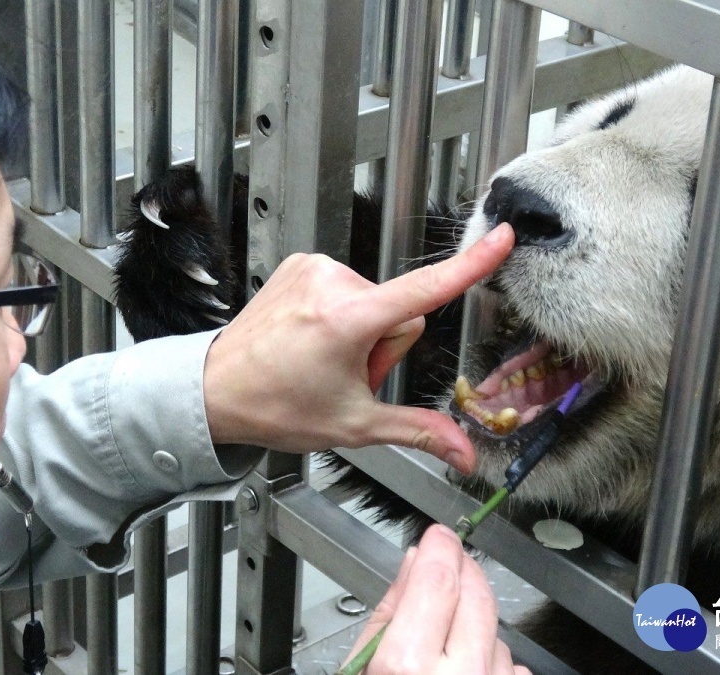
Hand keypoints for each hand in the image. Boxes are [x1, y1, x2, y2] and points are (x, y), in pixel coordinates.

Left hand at [202, 223, 513, 471]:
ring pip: (374, 299)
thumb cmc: (276, 406)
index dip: (470, 265)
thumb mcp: (354, 425)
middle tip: (345, 374)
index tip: (503, 237)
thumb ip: (418, 431)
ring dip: (360, 330)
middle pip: (398, 311)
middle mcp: (332, 284)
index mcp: (349, 319)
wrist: (216, 390)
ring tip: (321, 358)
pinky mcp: (301, 264)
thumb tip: (462, 452)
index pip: (426, 289)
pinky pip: (346, 286)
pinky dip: (339, 313)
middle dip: (384, 345)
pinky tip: (311, 338)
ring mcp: (313, 270)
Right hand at [344, 525, 531, 674]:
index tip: (439, 536)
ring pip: (495, 631)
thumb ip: (387, 615)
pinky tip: (465, 669)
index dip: (440, 549)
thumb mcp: (360, 669)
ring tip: (444, 641)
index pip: (437, 582)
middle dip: (463, 572)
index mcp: (407, 666)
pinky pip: (510, 665)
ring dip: (473, 623)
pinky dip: (489, 658)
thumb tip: (413, 565)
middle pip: (477, 597)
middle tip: (448, 564)